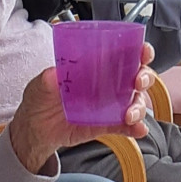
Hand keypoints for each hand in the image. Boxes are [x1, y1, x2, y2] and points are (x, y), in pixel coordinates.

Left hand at [7, 41, 155, 172]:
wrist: (36, 131)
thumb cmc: (41, 100)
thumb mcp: (40, 86)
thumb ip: (47, 80)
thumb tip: (53, 74)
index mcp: (96, 67)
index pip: (124, 54)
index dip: (139, 51)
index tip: (142, 51)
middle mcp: (108, 84)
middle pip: (138, 75)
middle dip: (145, 77)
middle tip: (137, 82)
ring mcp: (111, 105)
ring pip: (137, 101)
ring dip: (139, 106)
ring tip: (129, 115)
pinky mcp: (108, 125)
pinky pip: (127, 126)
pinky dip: (136, 128)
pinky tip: (137, 129)